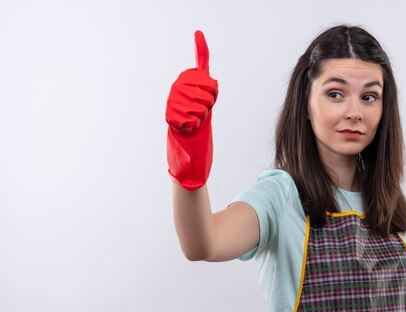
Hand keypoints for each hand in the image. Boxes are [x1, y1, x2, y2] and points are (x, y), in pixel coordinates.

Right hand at [165, 30, 218, 189]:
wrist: (187, 163)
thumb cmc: (198, 141)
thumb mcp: (206, 115)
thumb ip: (206, 98)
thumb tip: (211, 80)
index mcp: (188, 92)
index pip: (198, 67)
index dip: (201, 49)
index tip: (199, 33)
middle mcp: (178, 95)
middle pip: (204, 86)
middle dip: (209, 101)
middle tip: (203, 113)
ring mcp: (174, 105)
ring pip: (199, 102)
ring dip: (201, 116)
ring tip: (194, 123)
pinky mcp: (171, 118)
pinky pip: (188, 116)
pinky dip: (191, 125)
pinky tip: (188, 128)